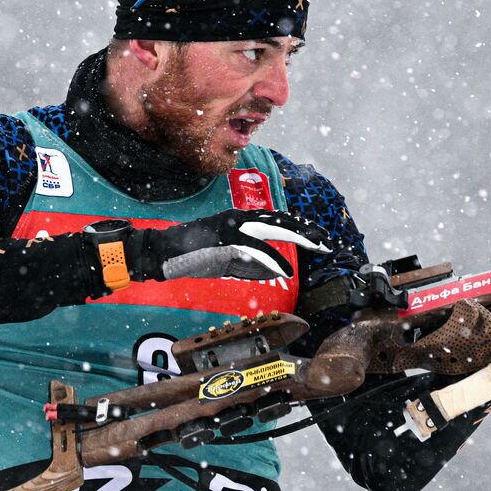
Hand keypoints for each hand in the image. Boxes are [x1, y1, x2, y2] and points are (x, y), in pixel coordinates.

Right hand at [131, 209, 330, 282]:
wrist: (163, 252)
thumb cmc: (193, 255)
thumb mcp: (228, 260)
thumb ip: (251, 264)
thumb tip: (276, 271)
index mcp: (239, 220)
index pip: (276, 221)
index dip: (299, 228)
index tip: (318, 236)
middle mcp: (238, 219)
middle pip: (280, 222)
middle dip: (306, 232)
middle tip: (327, 241)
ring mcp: (232, 229)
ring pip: (273, 231)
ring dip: (297, 240)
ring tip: (317, 247)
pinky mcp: (224, 241)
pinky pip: (254, 251)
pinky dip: (271, 262)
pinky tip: (285, 271)